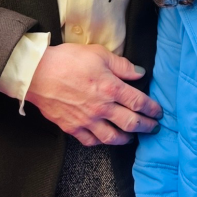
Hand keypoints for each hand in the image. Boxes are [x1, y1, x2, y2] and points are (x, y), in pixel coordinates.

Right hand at [26, 44, 162, 145]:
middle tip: (154, 128)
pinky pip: (91, 141)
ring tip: (132, 137)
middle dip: (146, 127)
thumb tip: (140, 73)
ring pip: (112, 137)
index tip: (158, 112)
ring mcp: (87, 120)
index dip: (152, 109)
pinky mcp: (72, 127)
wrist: (38, 73)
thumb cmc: (69, 60)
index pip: (138, 102)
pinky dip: (101, 142)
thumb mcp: (99, 53)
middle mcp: (102, 107)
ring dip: (126, 139)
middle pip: (131, 123)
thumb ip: (122, 65)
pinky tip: (106, 139)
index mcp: (111, 87)